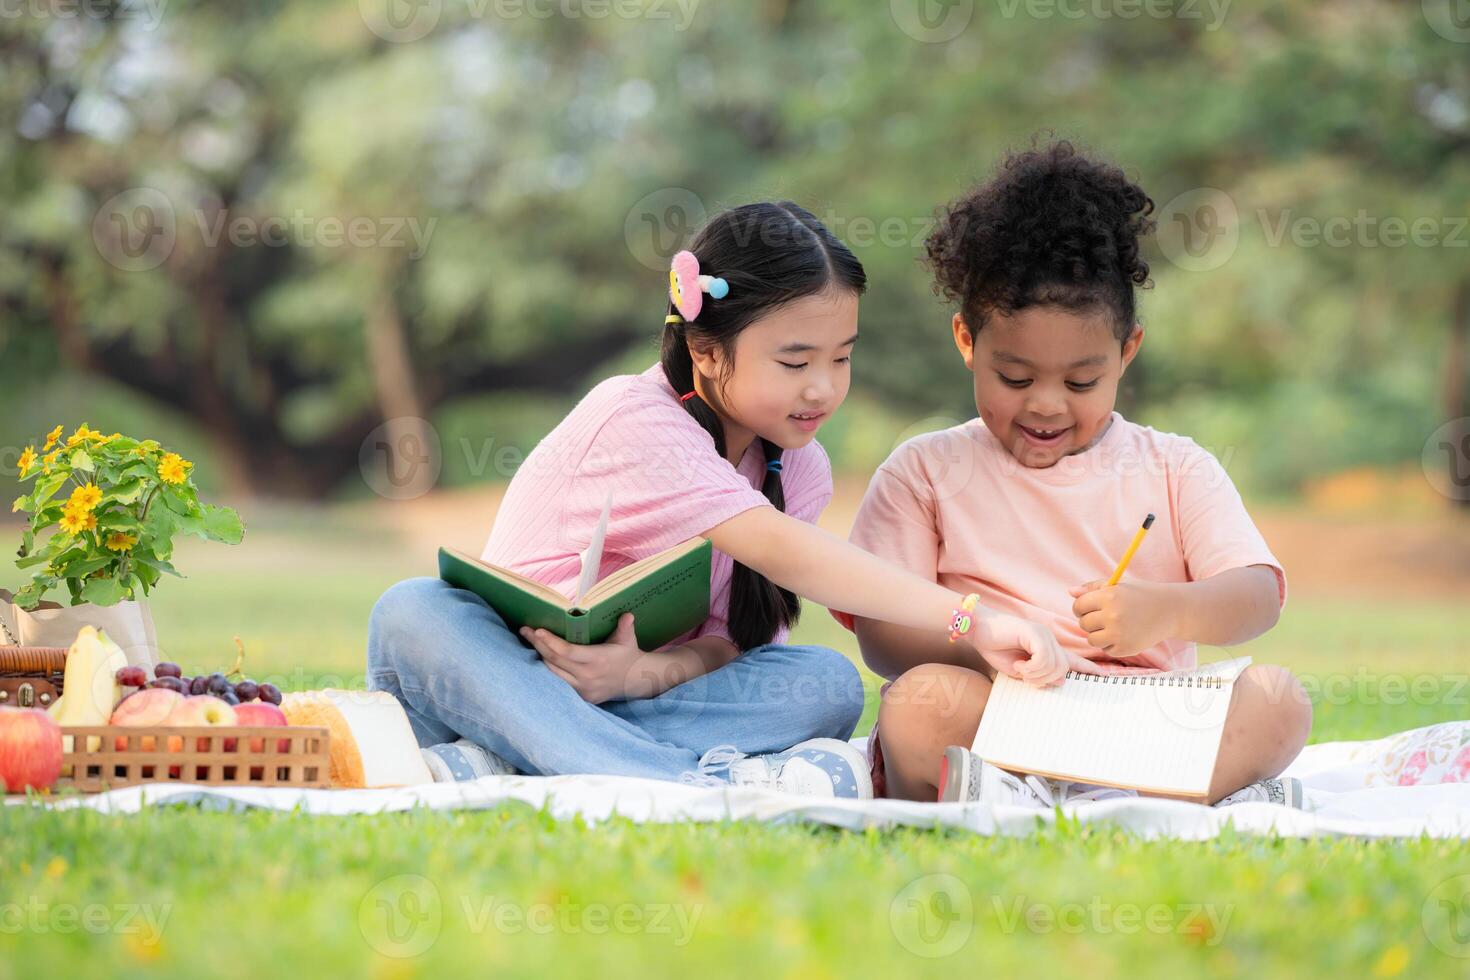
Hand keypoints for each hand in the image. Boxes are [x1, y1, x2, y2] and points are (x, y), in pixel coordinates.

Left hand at [520, 612, 646, 703]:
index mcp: (598, 659)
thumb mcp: (628, 639)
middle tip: (525, 630)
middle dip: (538, 644)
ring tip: (529, 640)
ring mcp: (583, 689)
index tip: (537, 630)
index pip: (568, 651)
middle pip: (555, 660)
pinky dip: (548, 670)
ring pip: (552, 673)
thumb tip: (628, 615)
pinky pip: (558, 682)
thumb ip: (626, 627)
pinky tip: (540, 657)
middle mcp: (588, 676)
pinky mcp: (581, 697)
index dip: (551, 642)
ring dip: (539, 656)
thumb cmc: (627, 654)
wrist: (635, 680)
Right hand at [967, 611, 1102, 686]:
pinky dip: (1031, 667)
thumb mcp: (1020, 669)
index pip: (1073, 660)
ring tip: (1020, 669)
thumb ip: (1040, 675)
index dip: (1087, 668)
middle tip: (1025, 676)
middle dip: (1044, 679)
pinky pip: (1044, 658)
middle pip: (1063, 669)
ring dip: (1035, 675)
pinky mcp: (1035, 632)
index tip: (1103, 675)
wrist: (977, 630)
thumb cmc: (995, 648)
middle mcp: (1049, 639)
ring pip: (1055, 666)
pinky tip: (1019, 664)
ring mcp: (1043, 634)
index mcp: (1047, 647)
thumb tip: (1061, 681)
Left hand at [1069, 579, 1177, 661]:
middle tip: (1106, 617)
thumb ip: (1092, 587)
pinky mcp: (1125, 648)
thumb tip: (1070, 592)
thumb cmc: (1140, 595)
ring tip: (1113, 627)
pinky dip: (1111, 645)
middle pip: (1083, 624)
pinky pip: (1106, 650)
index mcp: (1109, 596)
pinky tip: (1124, 635)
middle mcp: (1112, 615)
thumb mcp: (1118, 585)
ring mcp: (1119, 633)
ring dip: (1098, 635)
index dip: (1082, 607)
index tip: (1090, 608)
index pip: (1078, 606)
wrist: (1170, 611)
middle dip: (1091, 621)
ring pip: (1091, 639)